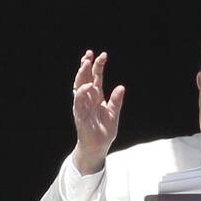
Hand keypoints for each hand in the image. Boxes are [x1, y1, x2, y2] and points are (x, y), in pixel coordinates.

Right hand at [71, 50, 124, 173]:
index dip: (97, 66)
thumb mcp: (113, 113)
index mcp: (96, 97)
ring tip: (86, 63)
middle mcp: (88, 99)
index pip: (95, 78)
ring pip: (79, 86)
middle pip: (85, 78)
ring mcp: (83, 105)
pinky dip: (83, 92)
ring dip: (82, 74)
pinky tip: (88, 85)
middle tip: (89, 54)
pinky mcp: (80, 114)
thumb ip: (116, 100)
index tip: (102, 55)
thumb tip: (121, 87)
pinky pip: (79, 101)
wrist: (98, 146)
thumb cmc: (104, 130)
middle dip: (86, 66)